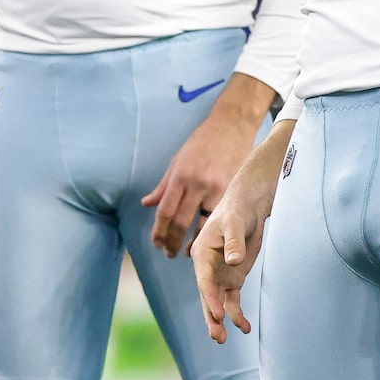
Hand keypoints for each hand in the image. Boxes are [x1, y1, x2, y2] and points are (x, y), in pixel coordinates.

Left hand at [143, 78, 269, 257]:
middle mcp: (197, 183)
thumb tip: (146, 203)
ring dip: (192, 242)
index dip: (158, 231)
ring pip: (202, 223)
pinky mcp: (232, 190)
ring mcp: (216, 188)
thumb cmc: (202, 141)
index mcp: (180, 175)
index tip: (156, 243)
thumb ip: (163, 185)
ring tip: (186, 253)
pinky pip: (219, 217)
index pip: (165, 210)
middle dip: (171, 241)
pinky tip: (208, 241)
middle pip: (180, 221)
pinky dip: (212, 231)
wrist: (232, 125)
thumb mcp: (178, 159)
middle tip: (168, 253)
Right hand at [191, 173, 271, 343]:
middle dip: (211, 317)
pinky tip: (244, 328)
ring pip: (218, 302)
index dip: (210, 298)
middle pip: (207, 296)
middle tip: (217, 336)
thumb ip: (234, 243)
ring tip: (223, 339)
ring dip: (220, 320)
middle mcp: (207, 267)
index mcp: (202, 253)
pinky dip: (236, 314)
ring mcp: (220, 275)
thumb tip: (233, 262)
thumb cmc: (239, 210)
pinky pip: (233, 300)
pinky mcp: (233, 278)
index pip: (204, 280)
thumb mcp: (236, 223)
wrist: (249, 206)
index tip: (218, 314)